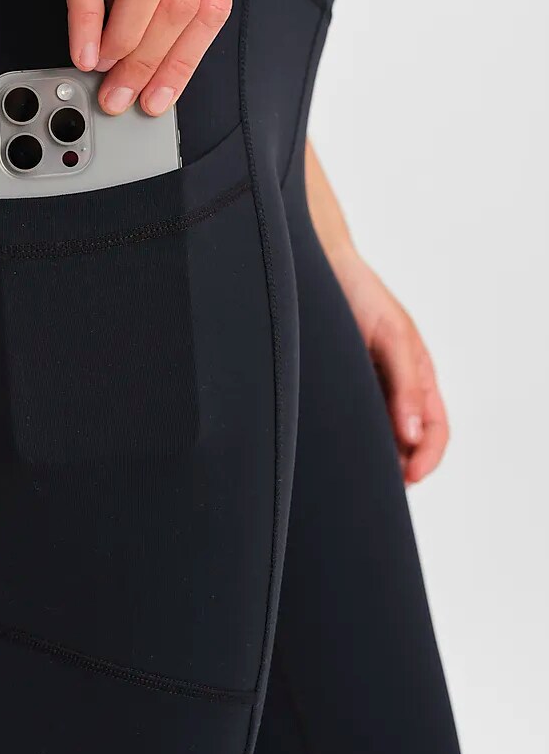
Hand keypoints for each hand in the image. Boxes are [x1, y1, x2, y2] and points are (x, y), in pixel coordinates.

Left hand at [328, 248, 449, 484]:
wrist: (319, 267)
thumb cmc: (363, 294)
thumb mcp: (392, 337)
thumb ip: (406, 384)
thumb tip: (413, 435)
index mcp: (418, 378)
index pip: (434, 431)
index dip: (426, 459)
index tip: (408, 478)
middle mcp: (394, 388)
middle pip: (405, 442)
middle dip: (396, 466)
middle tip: (375, 486)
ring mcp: (364, 388)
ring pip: (375, 434)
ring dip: (370, 454)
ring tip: (350, 471)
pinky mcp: (336, 386)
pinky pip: (346, 420)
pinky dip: (344, 437)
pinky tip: (329, 446)